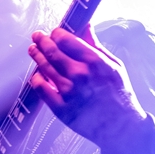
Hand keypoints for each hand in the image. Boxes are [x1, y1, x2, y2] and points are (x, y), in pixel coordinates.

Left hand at [28, 26, 148, 147]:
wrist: (121, 126)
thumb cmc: (120, 95)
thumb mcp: (113, 65)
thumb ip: (96, 46)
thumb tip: (86, 26)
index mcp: (94, 61)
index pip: (66, 40)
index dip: (56, 34)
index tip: (53, 33)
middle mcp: (79, 74)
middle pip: (52, 52)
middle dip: (42, 41)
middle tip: (37, 37)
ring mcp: (68, 92)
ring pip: (45, 68)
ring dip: (37, 57)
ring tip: (33, 51)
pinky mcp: (61, 108)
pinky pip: (41, 89)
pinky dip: (36, 79)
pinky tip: (36, 75)